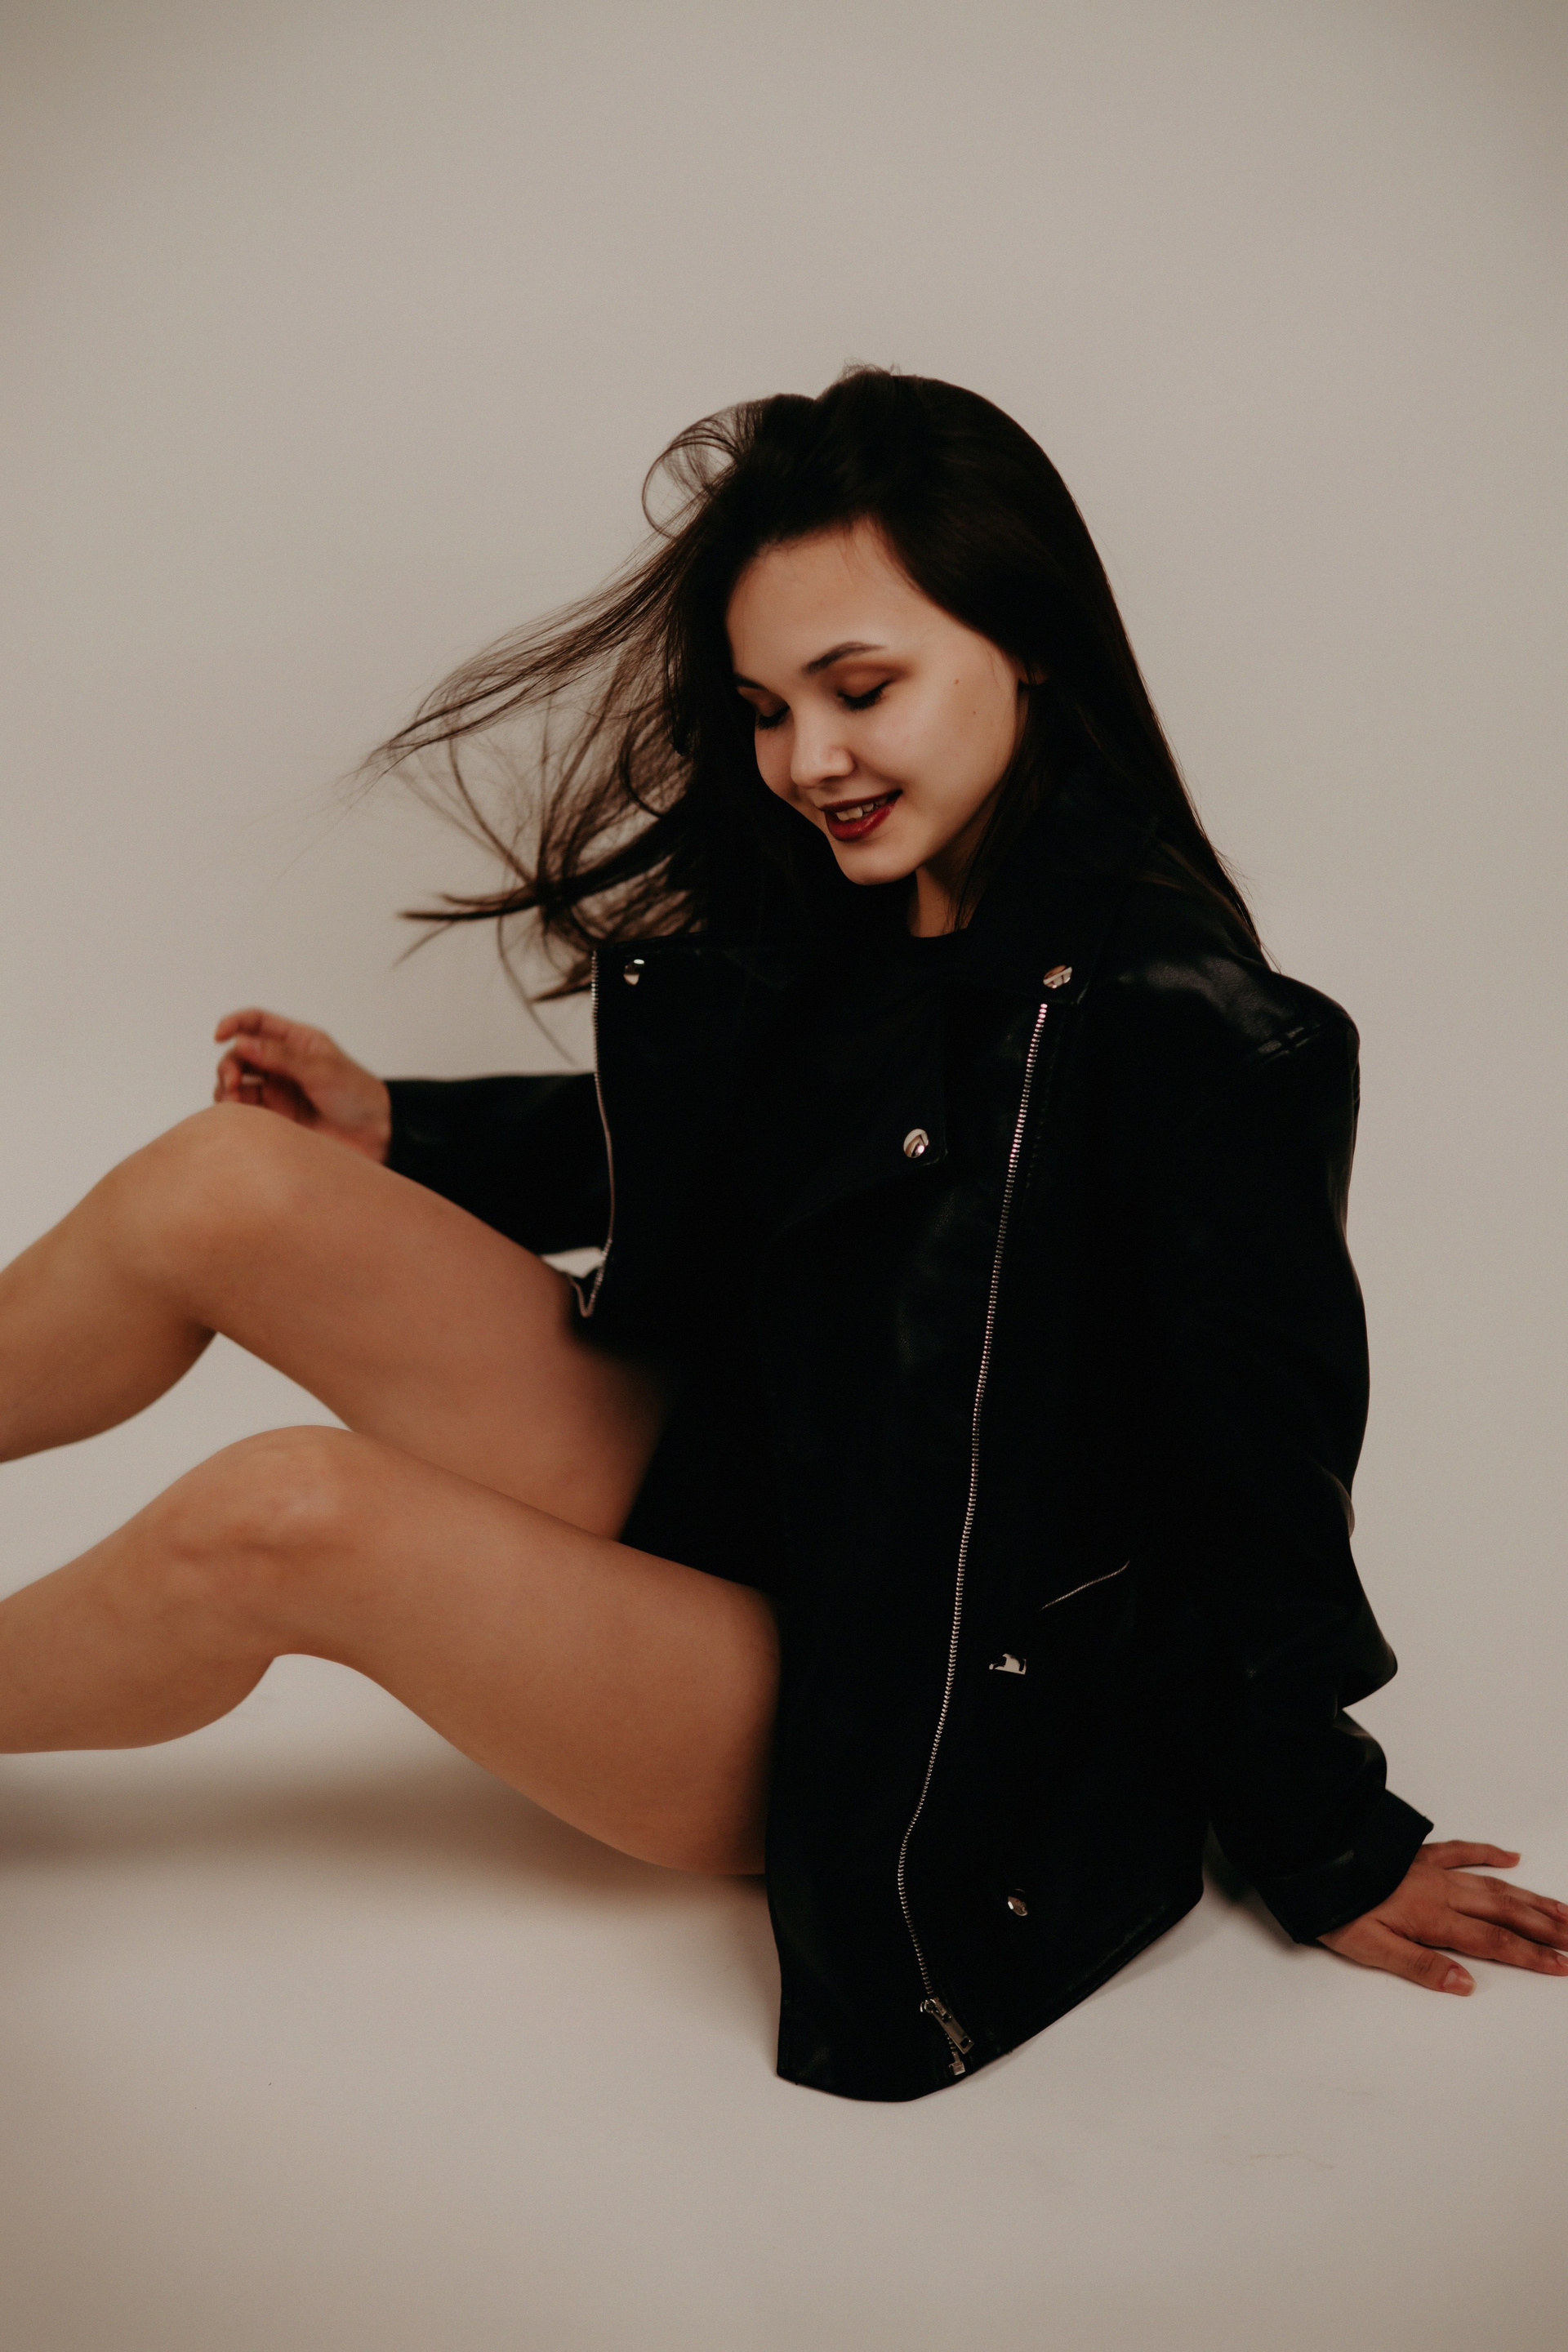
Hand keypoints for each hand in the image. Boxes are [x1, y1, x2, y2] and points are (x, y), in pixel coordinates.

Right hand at [212, 1009, 392, 1162]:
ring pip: (237, 1083)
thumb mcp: (321, 1070)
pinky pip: (245, 1111)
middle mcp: (283, 1065)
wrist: (377, 1136)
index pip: (257, 1023)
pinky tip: (237, 1115)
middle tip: (231, 1082)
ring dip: (227, 1088)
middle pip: (240, 1055)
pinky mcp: (276, 1119)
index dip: (235, 1024)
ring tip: (232, 1100)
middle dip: (229, 1065)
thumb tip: (242, 1043)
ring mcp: (278, 1092)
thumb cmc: (358, 1096)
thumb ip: (281, 1058)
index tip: (220, 1034)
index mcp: (297, 1043)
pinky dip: (235, 1111)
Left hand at [1320, 1840, 1567, 1993]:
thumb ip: (1420, 1968)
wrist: (1312, 1858)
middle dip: (1545, 1926)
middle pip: (1506, 1911)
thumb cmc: (1337, 1909)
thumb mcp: (1371, 1949)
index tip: (1564, 1965)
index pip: (1494, 1942)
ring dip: (1531, 1897)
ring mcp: (1433, 1869)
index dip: (1532, 1955)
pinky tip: (1512, 1857)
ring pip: (1493, 1883)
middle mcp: (1442, 1891)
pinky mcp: (1420, 1853)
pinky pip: (1462, 1850)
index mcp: (1433, 1918)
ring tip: (1563, 1911)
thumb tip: (1467, 1985)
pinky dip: (1490, 1853)